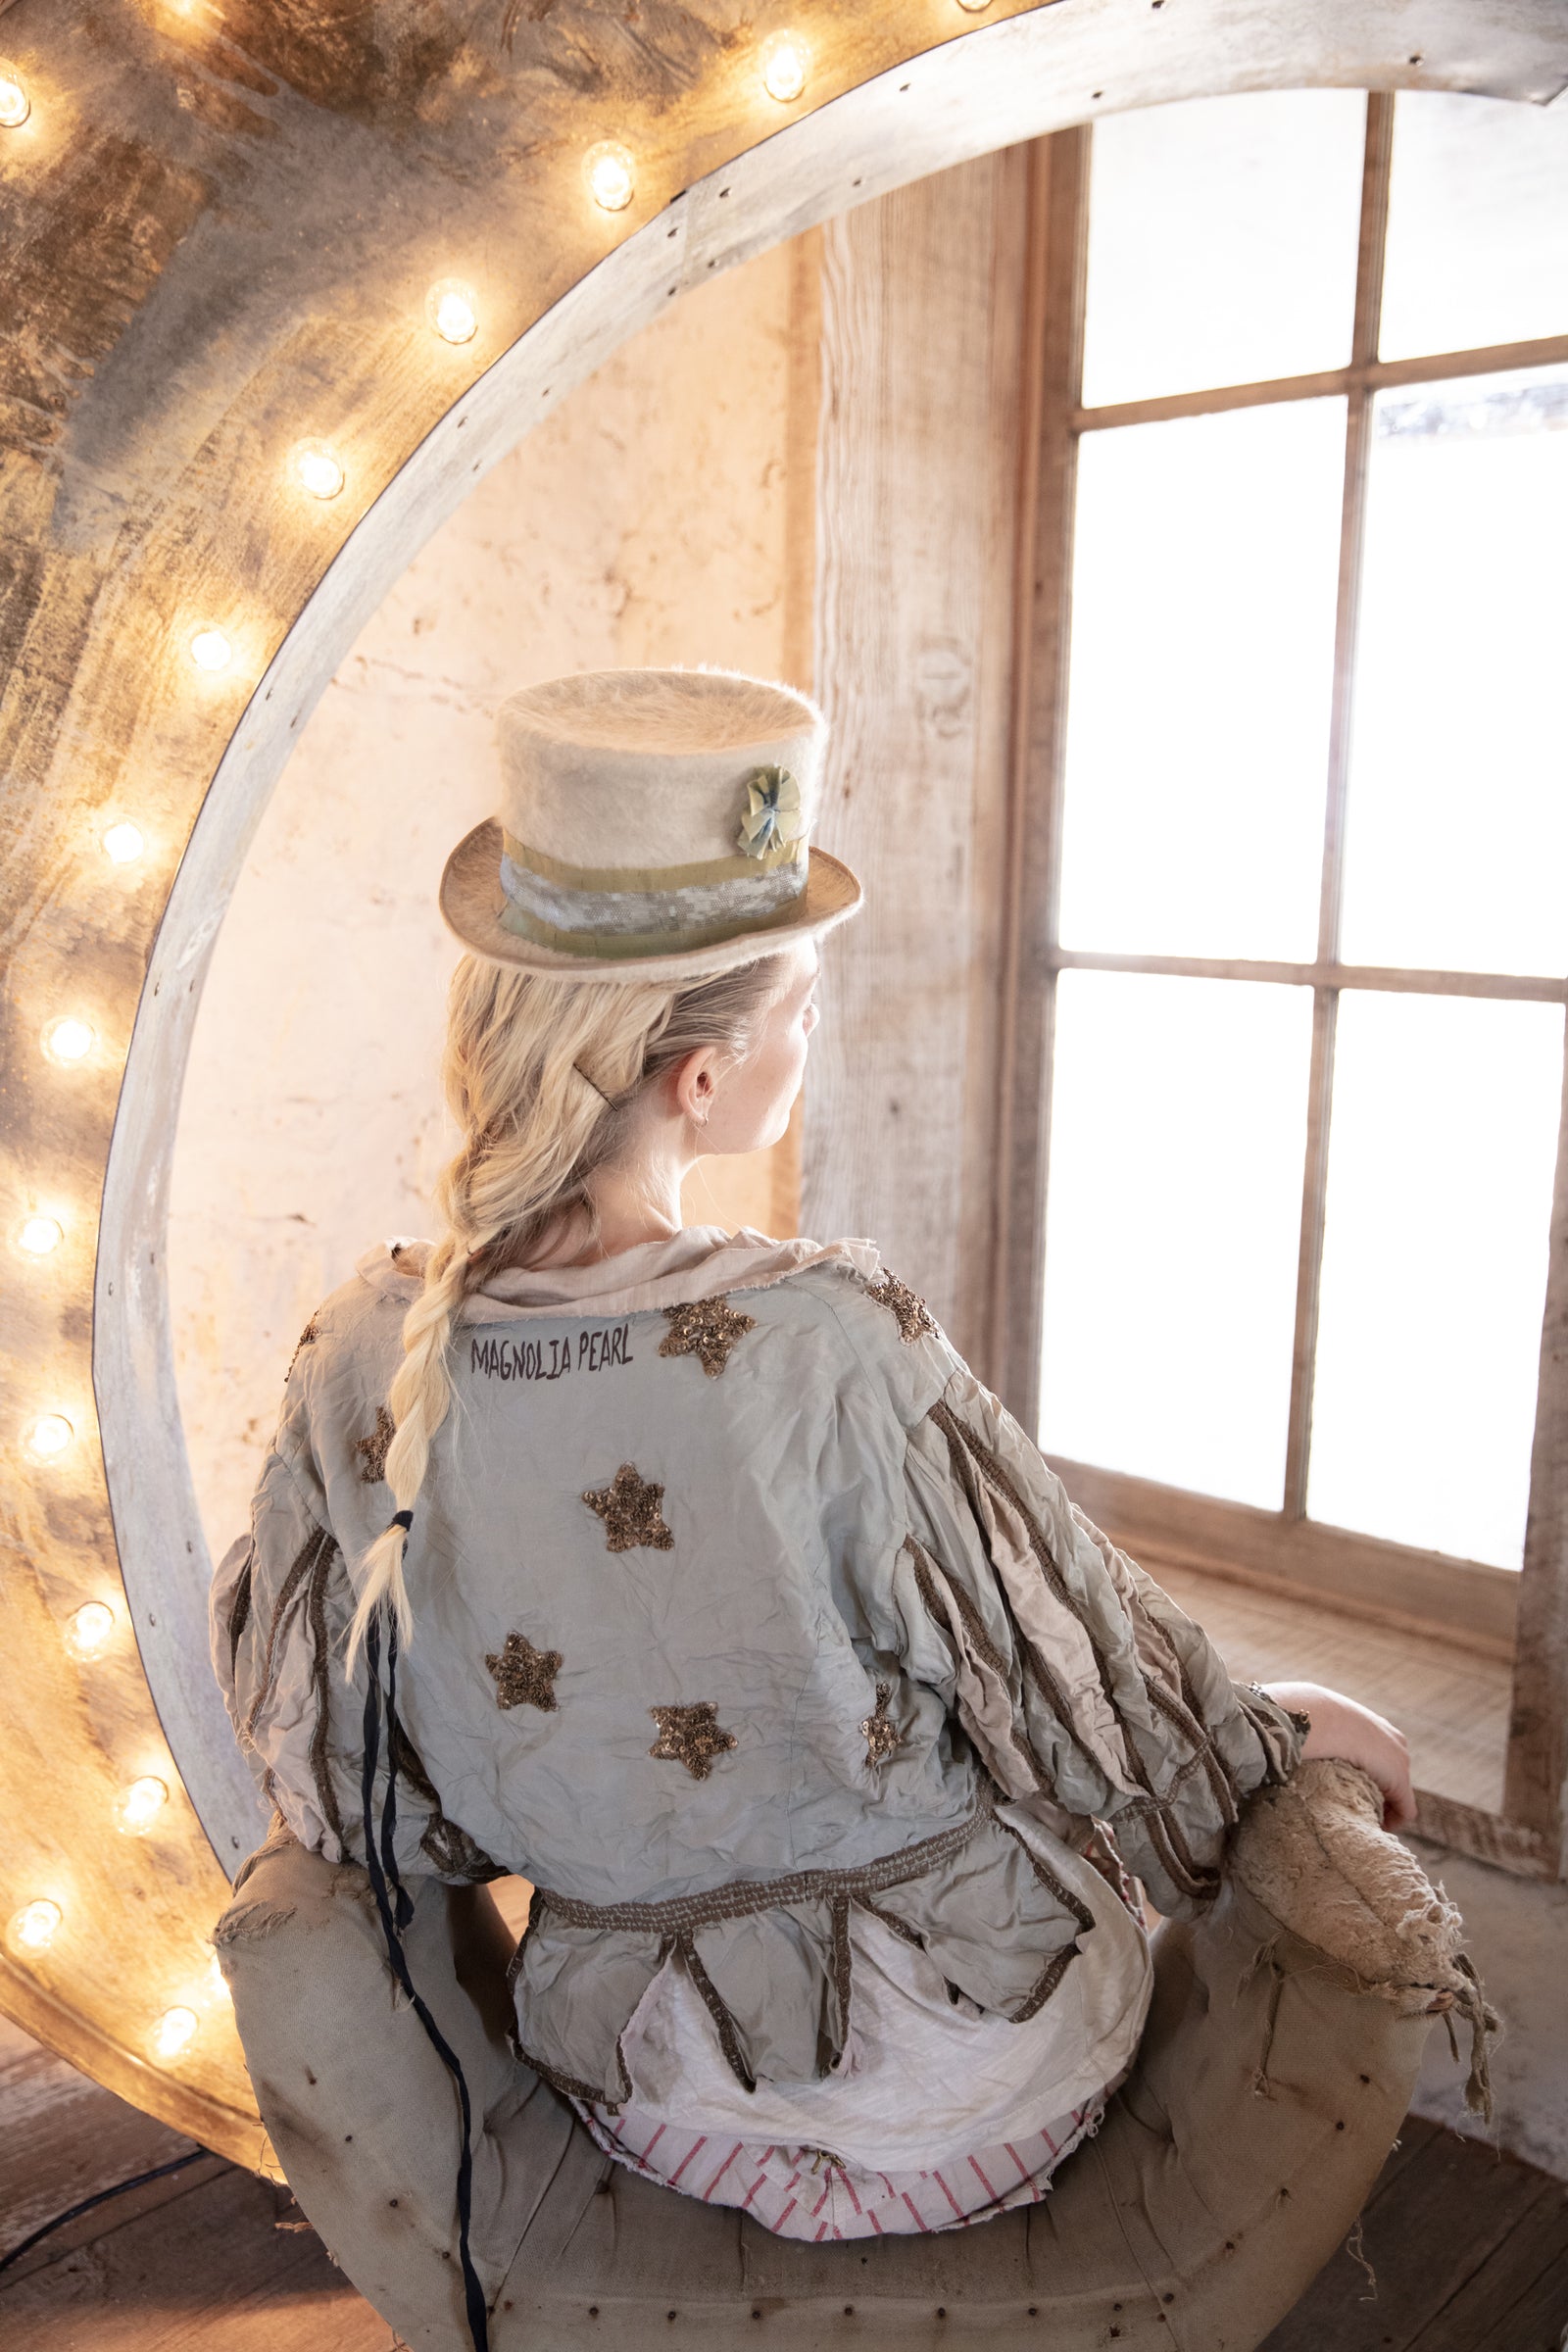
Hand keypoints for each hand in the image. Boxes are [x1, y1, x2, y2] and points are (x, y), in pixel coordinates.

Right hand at [1260, 1680, 1416, 1831]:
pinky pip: (1404, 1810)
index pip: (1375, 1754)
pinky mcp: (1399, 1780)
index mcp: (1367, 1723)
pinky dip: (1390, 1822)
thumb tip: (1272, 1739)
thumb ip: (1301, 1730)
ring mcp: (1398, 1758)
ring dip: (1379, 1807)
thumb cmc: (1301, 1715)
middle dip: (1374, 1793)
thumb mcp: (1304, 1717)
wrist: (1315, 1717)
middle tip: (1351, 1811)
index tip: (1345, 1792)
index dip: (1363, 1776)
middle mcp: (1390, 1738)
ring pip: (1396, 1793)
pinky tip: (1370, 1829)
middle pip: (1389, 1775)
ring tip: (1356, 1820)